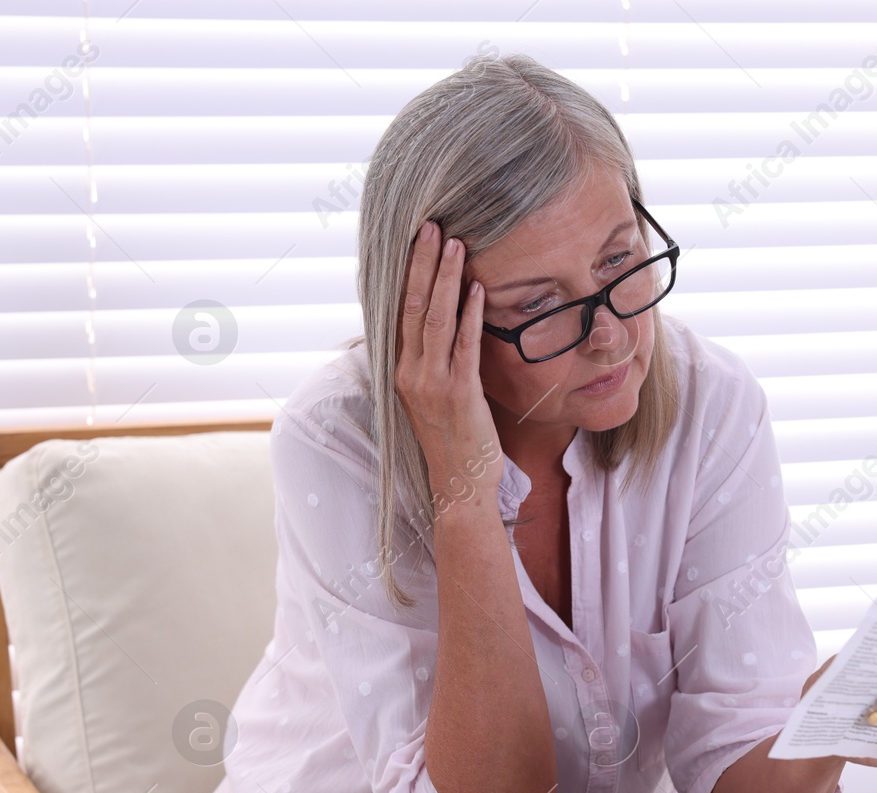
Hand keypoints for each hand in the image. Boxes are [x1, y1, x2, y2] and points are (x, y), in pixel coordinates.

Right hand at [393, 219, 503, 499]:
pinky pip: (465, 347)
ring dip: (446, 278)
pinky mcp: (459, 394)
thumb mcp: (432, 394)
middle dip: (423, 263)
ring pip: (435, 319)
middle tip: (432, 225)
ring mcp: (432, 383)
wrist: (459, 483)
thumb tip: (441, 319)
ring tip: (455, 243)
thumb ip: (431, 357)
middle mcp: (410, 373)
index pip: (399, 310)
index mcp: (401, 370)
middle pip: (413, 305)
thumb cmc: (452, 438)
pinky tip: (478, 289)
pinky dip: (471, 315)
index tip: (415, 238)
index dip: (407, 273)